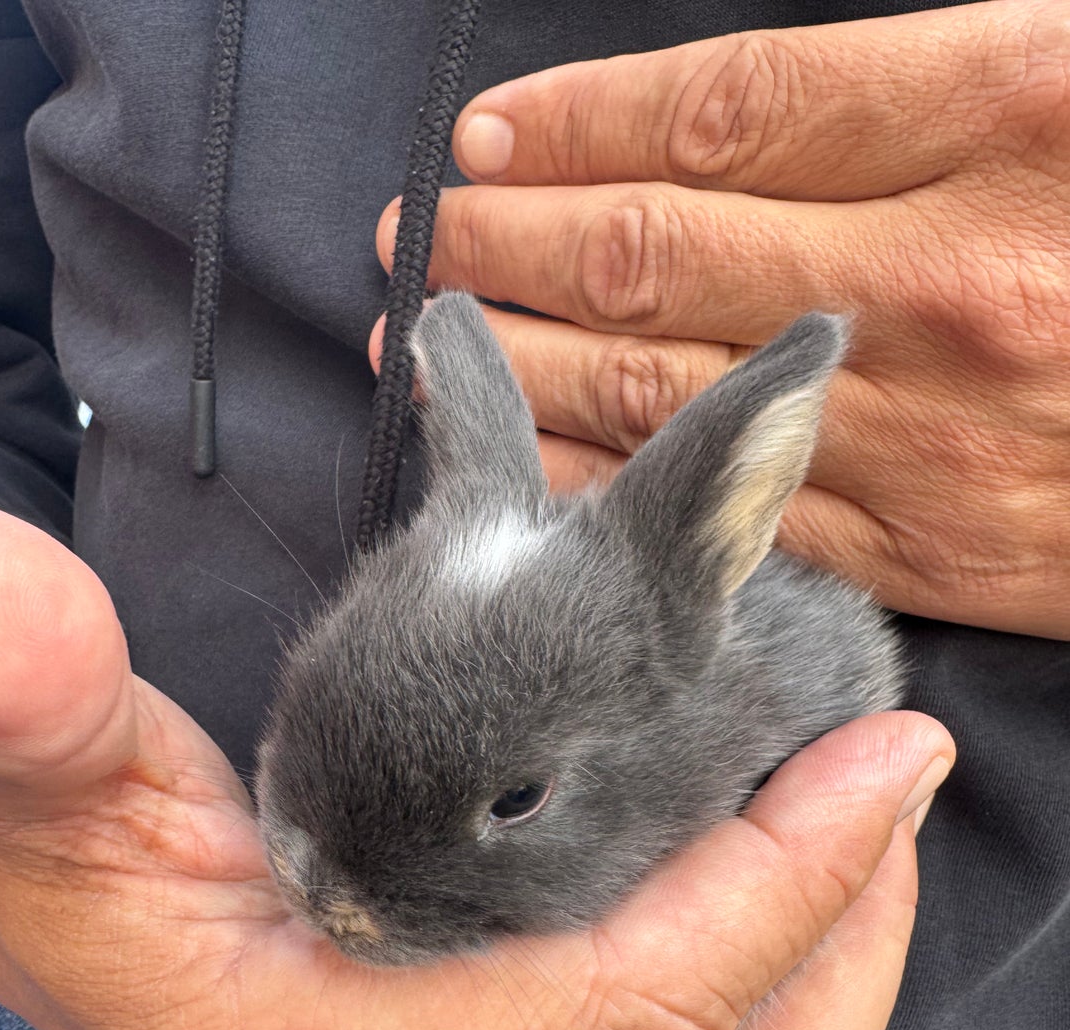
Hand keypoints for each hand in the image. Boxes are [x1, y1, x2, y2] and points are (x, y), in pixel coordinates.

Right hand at [0, 512, 951, 1029]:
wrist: (16, 888)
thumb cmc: (28, 830)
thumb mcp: (28, 753)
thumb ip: (26, 695)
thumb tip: (27, 634)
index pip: (613, 1015)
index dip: (778, 893)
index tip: (887, 756)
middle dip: (836, 963)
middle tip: (887, 792)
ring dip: (810, 989)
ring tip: (852, 829)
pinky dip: (744, 996)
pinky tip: (757, 872)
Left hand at [376, 0, 1069, 639]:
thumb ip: (936, 94)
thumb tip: (750, 127)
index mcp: (1005, 111)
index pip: (722, 110)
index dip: (579, 122)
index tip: (489, 135)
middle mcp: (941, 273)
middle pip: (661, 249)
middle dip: (514, 241)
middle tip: (423, 240)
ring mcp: (926, 421)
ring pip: (672, 385)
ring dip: (536, 357)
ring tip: (444, 335)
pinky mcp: (926, 536)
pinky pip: (733, 507)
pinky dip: (619, 479)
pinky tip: (540, 462)